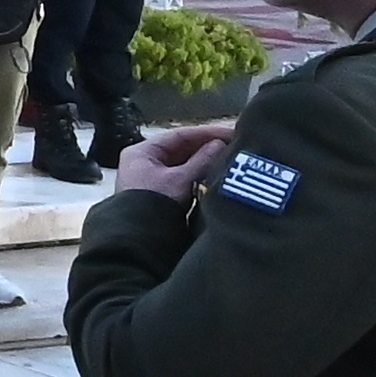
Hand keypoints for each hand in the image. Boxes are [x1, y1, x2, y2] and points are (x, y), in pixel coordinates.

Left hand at [114, 120, 237, 197]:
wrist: (140, 243)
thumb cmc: (150, 208)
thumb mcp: (180, 180)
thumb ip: (203, 160)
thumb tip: (219, 145)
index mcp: (142, 153)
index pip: (179, 136)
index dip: (206, 133)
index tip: (230, 133)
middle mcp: (145, 165)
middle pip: (182, 151)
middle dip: (208, 150)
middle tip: (234, 148)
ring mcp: (153, 183)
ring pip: (185, 167)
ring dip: (205, 165)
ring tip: (230, 162)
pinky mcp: (162, 199)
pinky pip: (185, 183)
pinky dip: (200, 180)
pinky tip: (217, 179)